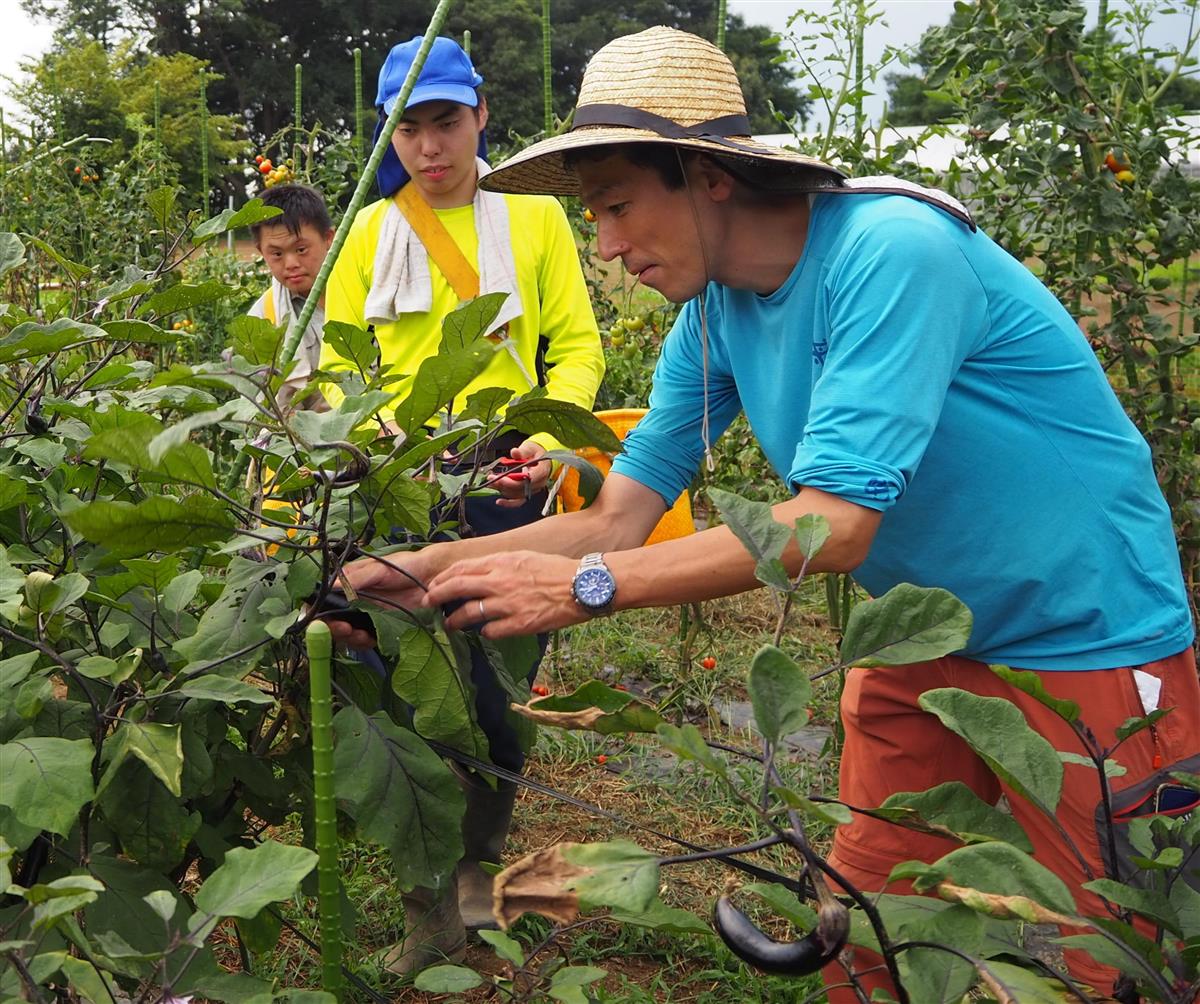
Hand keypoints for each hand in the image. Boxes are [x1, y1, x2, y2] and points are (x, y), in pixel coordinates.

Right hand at [325, 548, 440, 647]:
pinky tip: (371, 640)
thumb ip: (357, 578)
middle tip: (347, 630)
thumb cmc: (406, 566)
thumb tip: (330, 585)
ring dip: (350, 638)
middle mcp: (352, 598)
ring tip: (362, 636)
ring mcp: (365, 613)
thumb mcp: (380, 569)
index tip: (327, 619)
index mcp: (347, 581)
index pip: (323, 598)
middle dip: (335, 629)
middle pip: (332, 619)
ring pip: (346, 631)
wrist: (432, 577)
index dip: (320, 611)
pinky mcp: (378, 624)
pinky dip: (364, 643)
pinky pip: (364, 638)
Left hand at [423, 551, 585, 636]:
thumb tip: (478, 574)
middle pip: (456, 588)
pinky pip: (490, 631)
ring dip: (455, 620)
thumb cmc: (556, 570)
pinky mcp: (519, 624)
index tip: (433, 585)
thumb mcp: (524, 557)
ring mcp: (508, 604)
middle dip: (436, 597)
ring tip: (449, 624)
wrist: (583, 585)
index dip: (442, 578)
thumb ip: (499, 566)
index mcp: (501, 562)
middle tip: (428, 604)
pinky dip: (484, 631)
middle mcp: (500, 581)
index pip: (461, 569)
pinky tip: (486, 631)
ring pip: (468, 613)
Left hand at [489, 440, 551, 507]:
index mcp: (541, 472)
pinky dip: (508, 502)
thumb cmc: (536, 452)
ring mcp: (533, 489)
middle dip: (502, 484)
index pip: (526, 481)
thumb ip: (522, 451)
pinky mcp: (527, 492)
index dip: (511, 481)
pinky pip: (518, 501)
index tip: (499, 477)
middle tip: (491, 478)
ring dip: (502, 490)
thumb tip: (515, 452)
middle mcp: (538, 483)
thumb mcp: (530, 447)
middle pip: (519, 489)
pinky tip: (499, 502)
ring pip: (516, 495)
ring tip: (491, 483)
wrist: (541, 458)